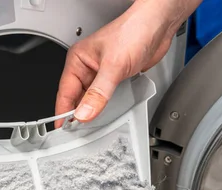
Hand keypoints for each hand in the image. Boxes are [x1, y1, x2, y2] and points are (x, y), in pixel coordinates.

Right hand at [55, 0, 200, 126]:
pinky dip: (105, 108)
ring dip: (92, 111)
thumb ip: (98, 93)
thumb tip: (84, 113)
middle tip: (79, 133)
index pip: (65, 92)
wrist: (158, 25)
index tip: (63, 130)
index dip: (63, 112)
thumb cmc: (134, 31)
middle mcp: (87, 67)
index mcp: (78, 60)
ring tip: (93, 126)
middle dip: (78, 115)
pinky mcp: (115, 78)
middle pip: (76, 98)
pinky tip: (107, 115)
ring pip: (91, 100)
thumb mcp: (113, 66)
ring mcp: (101, 74)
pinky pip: (105, 98)